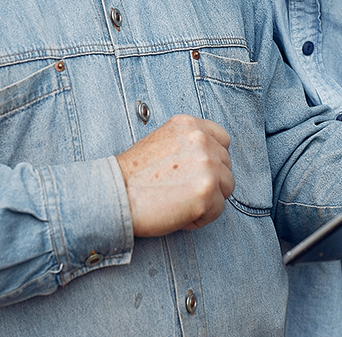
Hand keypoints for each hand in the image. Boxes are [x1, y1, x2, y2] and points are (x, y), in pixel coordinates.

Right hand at [116, 114, 233, 236]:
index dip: (214, 158)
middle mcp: (200, 140)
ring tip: (181, 202)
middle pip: (226, 164)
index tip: (200, 171)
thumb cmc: (133, 176)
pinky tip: (178, 213)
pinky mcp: (206, 192)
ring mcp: (206, 165)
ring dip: (208, 199)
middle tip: (183, 192)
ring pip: (226, 187)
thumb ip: (188, 144)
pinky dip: (201, 217)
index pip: (222, 138)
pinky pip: (217, 209)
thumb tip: (210, 160)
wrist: (115, 195)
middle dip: (210, 181)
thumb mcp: (162, 141)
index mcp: (188, 124)